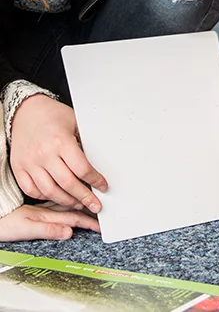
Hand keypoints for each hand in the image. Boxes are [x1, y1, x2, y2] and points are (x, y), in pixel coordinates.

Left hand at [0, 202, 99, 240]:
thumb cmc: (6, 224)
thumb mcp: (26, 229)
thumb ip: (48, 230)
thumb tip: (68, 233)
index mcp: (46, 216)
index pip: (73, 218)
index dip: (88, 221)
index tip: (100, 224)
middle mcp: (47, 209)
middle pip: (74, 209)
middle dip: (90, 210)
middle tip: (103, 211)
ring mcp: (43, 206)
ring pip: (68, 203)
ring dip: (81, 203)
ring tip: (93, 202)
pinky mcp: (38, 207)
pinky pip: (59, 202)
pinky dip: (69, 201)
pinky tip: (72, 199)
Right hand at [10, 94, 106, 211]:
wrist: (26, 110)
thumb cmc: (53, 115)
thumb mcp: (75, 122)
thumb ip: (85, 141)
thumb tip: (99, 161)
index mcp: (61, 141)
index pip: (82, 169)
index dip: (95, 180)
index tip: (103, 186)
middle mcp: (45, 154)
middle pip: (68, 184)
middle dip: (84, 198)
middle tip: (94, 204)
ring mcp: (30, 163)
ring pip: (50, 191)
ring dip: (66, 201)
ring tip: (77, 203)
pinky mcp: (19, 168)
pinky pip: (31, 190)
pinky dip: (44, 197)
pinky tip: (56, 197)